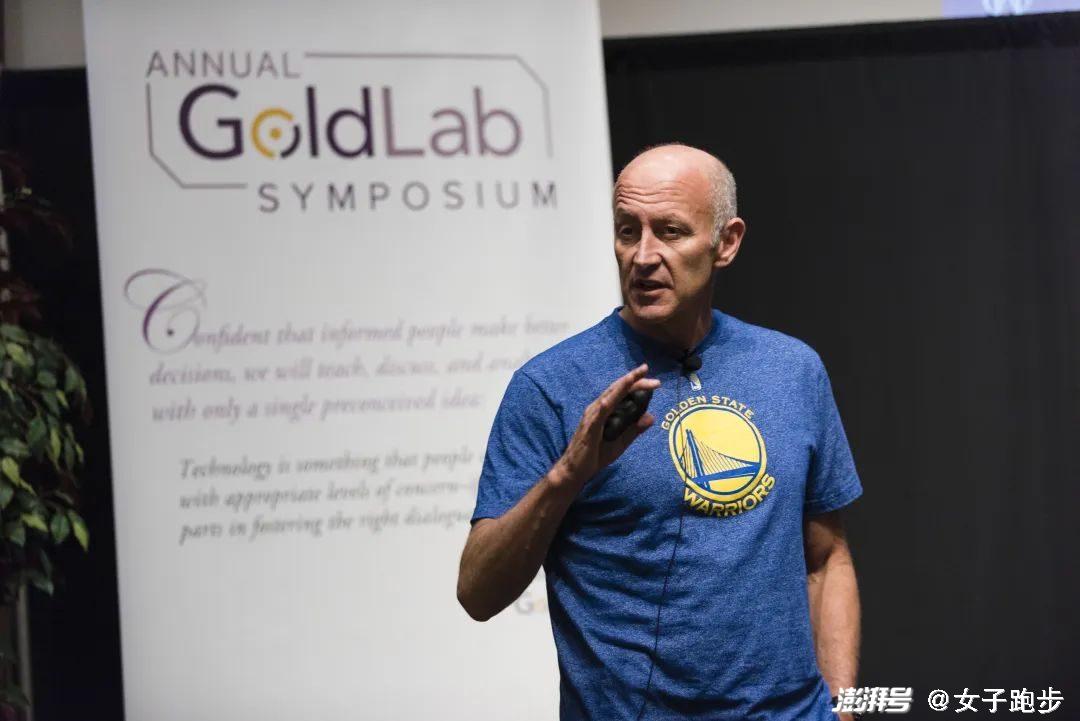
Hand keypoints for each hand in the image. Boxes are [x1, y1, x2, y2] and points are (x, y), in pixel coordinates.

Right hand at [553, 363, 659, 488]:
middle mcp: (597, 409)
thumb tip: (651, 417)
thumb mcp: (621, 442)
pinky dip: (604, 405)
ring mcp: (592, 417)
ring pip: (608, 397)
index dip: (636, 383)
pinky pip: (597, 415)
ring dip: (622, 386)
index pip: (621, 392)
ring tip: (635, 376)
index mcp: (605, 411)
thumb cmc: (596, 455)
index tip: (654, 380)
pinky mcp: (589, 429)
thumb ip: (634, 429)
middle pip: (617, 390)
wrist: (575, 470)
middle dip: (633, 379)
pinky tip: (612, 399)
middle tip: (647, 369)